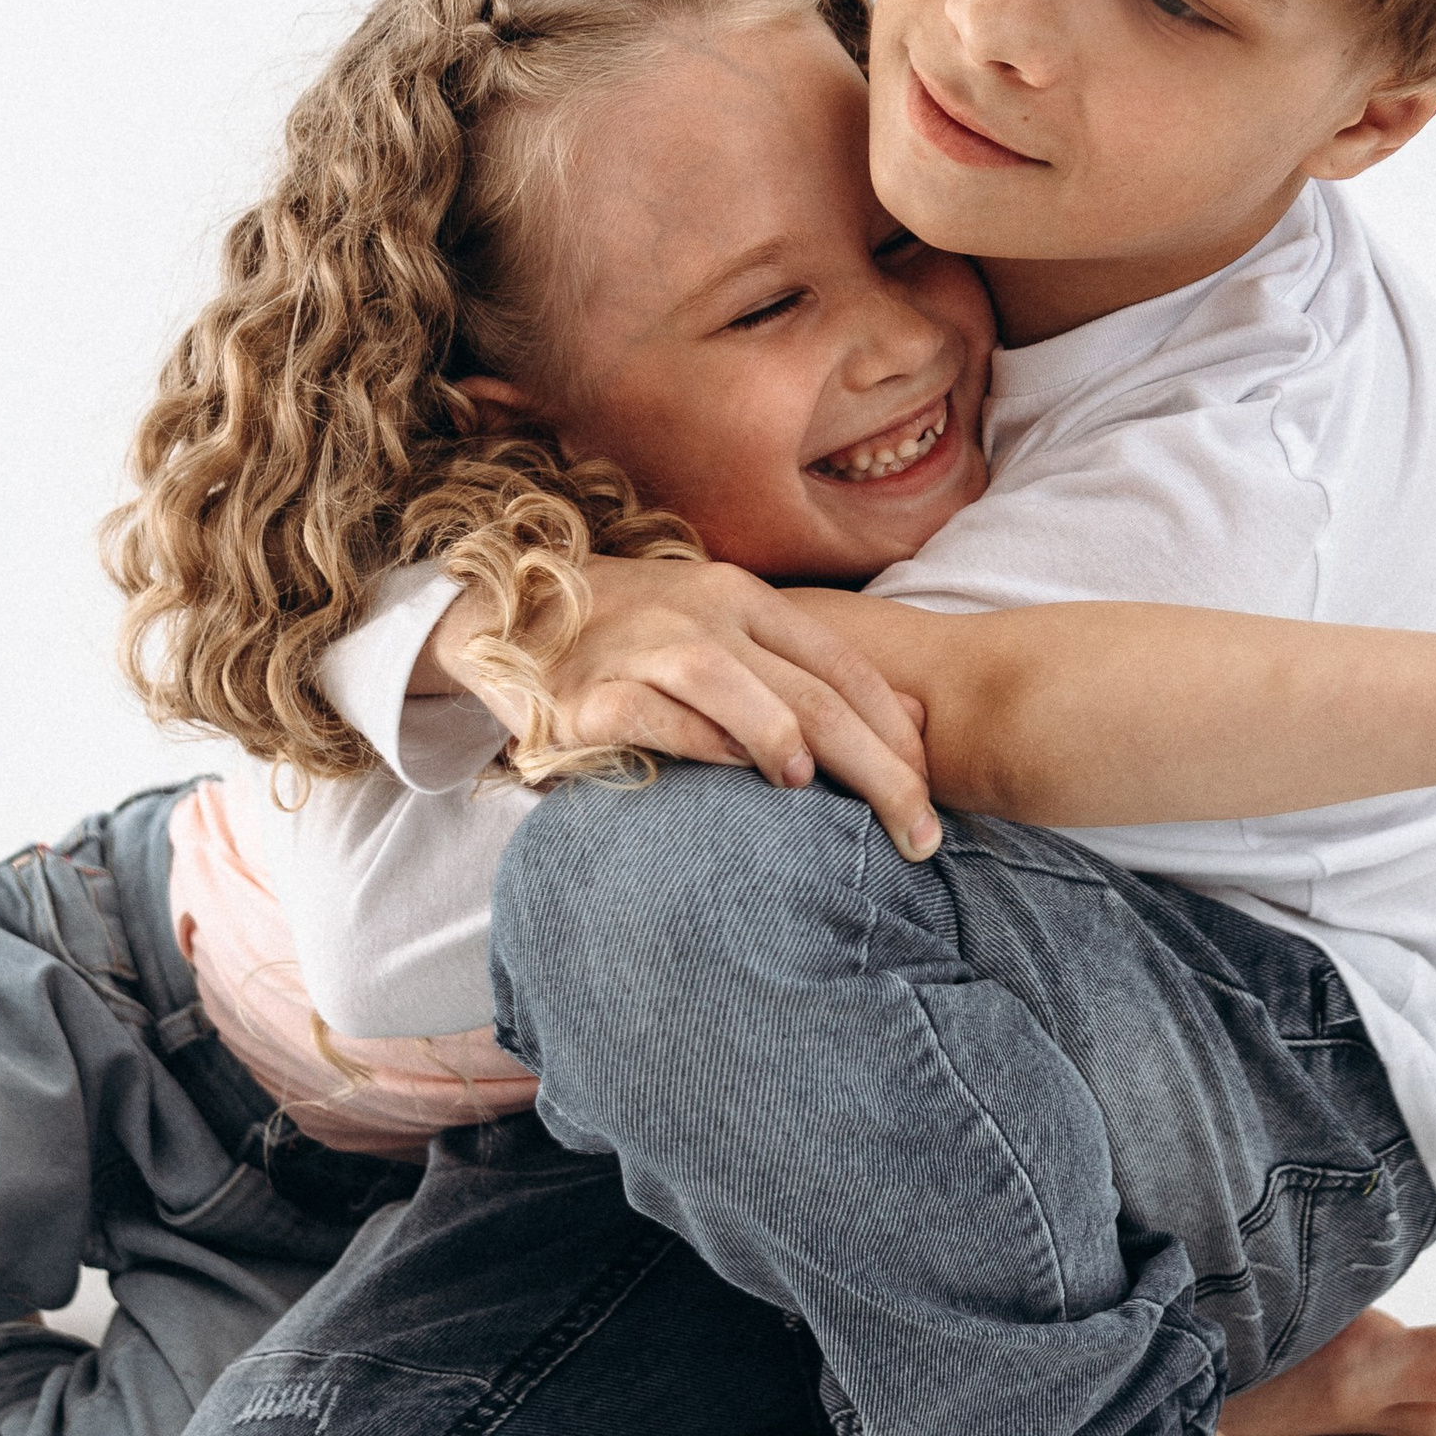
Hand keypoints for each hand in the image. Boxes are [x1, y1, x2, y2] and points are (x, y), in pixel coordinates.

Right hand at [431, 554, 942, 860]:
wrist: (505, 610)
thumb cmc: (631, 633)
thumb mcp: (719, 629)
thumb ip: (794, 670)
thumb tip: (901, 723)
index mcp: (743, 600)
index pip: (845, 668)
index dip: (897, 737)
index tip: (930, 798)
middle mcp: (703, 614)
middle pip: (814, 694)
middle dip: (880, 771)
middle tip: (920, 836)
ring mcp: (644, 647)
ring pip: (738, 690)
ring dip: (790, 748)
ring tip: (822, 800)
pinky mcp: (590, 692)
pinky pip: (657, 715)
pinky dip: (705, 746)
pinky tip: (740, 781)